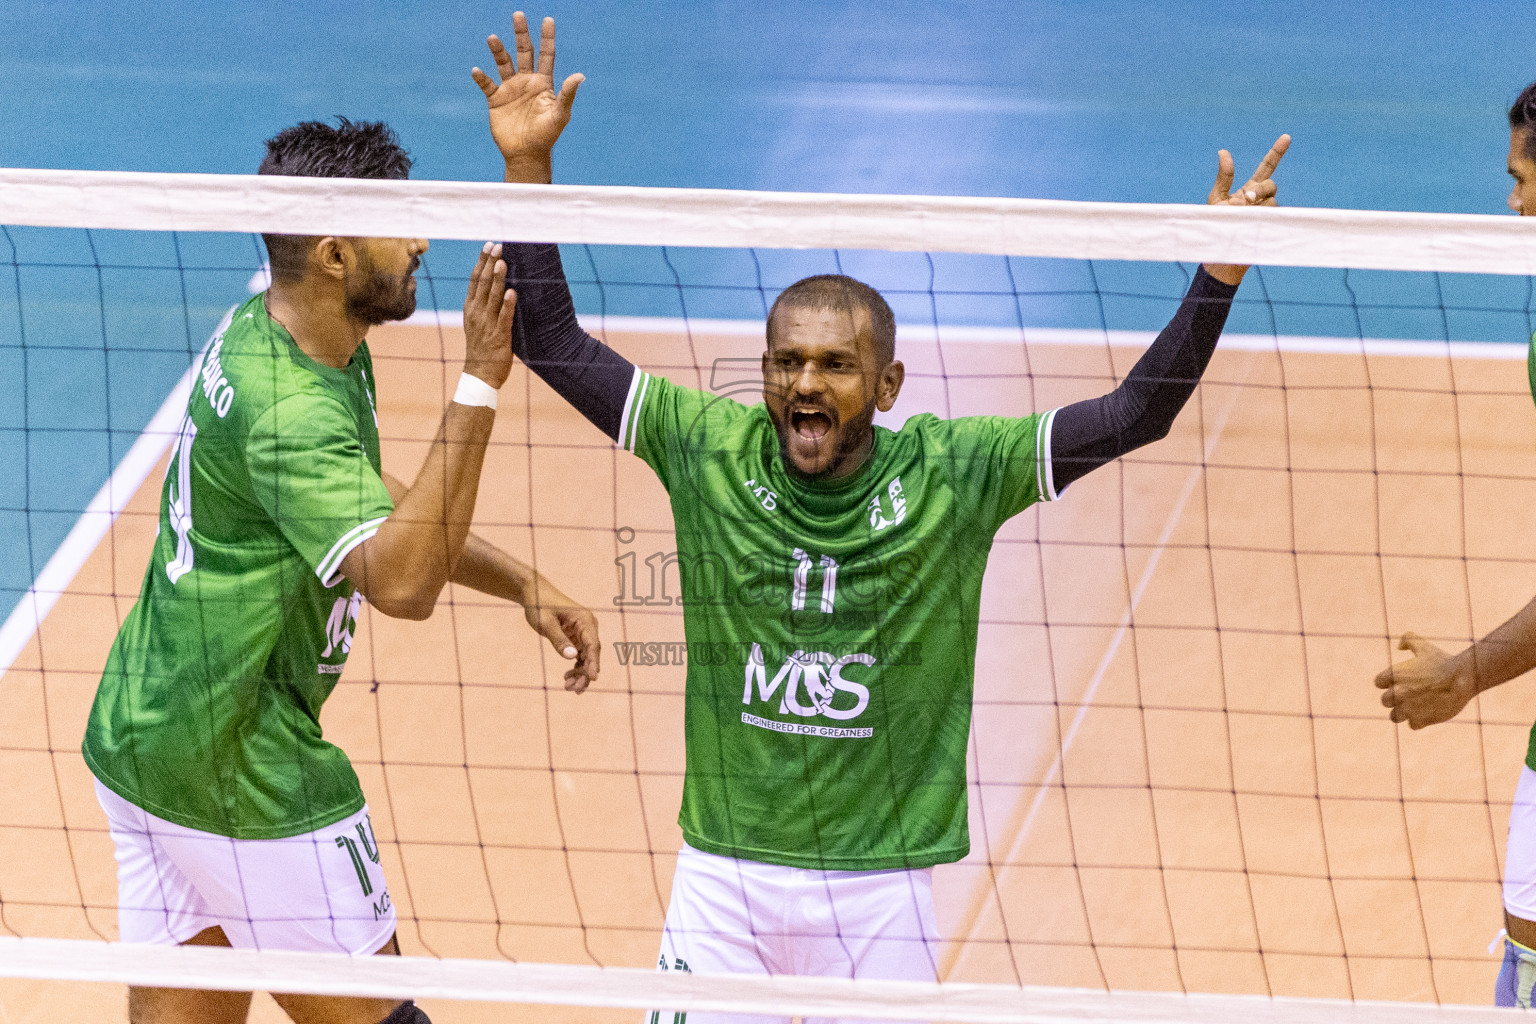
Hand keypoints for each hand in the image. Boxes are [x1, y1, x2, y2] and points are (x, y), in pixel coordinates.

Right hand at [462, 243, 515, 388]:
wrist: (480, 374)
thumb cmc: (481, 348)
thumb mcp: (477, 322)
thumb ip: (483, 305)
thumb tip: (496, 286)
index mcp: (470, 308)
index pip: (475, 279)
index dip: (482, 261)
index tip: (489, 245)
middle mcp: (476, 313)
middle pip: (482, 283)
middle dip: (490, 263)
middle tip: (498, 246)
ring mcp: (487, 324)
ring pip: (492, 297)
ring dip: (498, 278)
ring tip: (503, 262)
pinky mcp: (499, 336)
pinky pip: (504, 317)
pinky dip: (508, 304)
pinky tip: (513, 291)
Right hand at [472, 11, 582, 181]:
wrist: (526, 154)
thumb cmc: (546, 135)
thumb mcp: (559, 114)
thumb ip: (567, 94)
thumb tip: (580, 75)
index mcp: (543, 83)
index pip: (546, 55)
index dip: (547, 38)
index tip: (548, 20)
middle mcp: (526, 82)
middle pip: (524, 52)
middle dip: (522, 34)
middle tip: (519, 15)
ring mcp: (510, 89)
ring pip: (503, 63)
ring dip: (498, 51)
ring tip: (493, 38)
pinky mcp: (496, 99)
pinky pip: (487, 85)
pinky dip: (481, 77)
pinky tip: (477, 71)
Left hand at [523, 587, 600, 692]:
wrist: (534, 592)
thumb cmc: (539, 605)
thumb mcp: (546, 624)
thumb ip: (559, 640)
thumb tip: (572, 657)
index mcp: (585, 620)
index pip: (593, 644)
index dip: (593, 662)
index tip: (592, 678)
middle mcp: (588, 626)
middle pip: (592, 654)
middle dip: (585, 673)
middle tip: (574, 690)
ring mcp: (583, 632)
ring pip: (587, 657)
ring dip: (580, 673)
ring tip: (568, 687)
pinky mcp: (576, 637)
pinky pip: (580, 655)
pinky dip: (576, 667)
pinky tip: (567, 677)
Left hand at [1203, 133, 1290, 285]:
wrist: (1219, 250)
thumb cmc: (1216, 224)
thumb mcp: (1217, 198)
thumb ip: (1224, 177)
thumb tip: (1223, 152)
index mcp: (1249, 189)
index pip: (1267, 167)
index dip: (1276, 153)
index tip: (1286, 137)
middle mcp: (1261, 198)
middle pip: (1271, 184)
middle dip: (1261, 188)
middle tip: (1247, 198)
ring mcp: (1267, 211)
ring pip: (1271, 201)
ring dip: (1257, 206)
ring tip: (1241, 218)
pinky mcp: (1270, 224)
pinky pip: (1272, 215)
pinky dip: (1262, 216)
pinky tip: (1251, 222)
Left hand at [1375, 632, 1477, 729]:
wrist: (1464, 677)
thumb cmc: (1444, 661)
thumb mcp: (1424, 646)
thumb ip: (1408, 640)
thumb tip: (1399, 647)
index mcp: (1393, 675)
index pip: (1379, 683)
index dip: (1388, 682)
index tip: (1401, 682)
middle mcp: (1397, 693)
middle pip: (1385, 701)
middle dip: (1396, 699)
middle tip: (1410, 695)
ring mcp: (1408, 708)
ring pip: (1395, 716)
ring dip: (1403, 713)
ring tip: (1416, 707)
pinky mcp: (1421, 720)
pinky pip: (1412, 725)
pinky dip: (1420, 721)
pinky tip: (1429, 712)